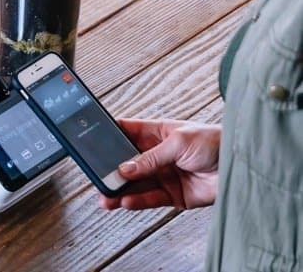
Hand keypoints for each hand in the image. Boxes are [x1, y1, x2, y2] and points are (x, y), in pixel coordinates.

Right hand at [99, 119, 220, 210]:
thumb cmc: (216, 142)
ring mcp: (164, 175)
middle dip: (112, 169)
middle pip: (127, 162)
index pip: (126, 132)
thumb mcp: (178, 143)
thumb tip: (125, 168)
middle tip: (98, 176)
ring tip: (106, 195)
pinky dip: (137, 201)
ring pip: (135, 184)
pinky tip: (126, 201)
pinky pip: (150, 198)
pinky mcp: (173, 195)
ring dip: (120, 190)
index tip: (92, 141)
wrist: (242, 167)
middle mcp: (158, 154)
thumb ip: (150, 157)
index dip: (109, 136)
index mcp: (157, 133)